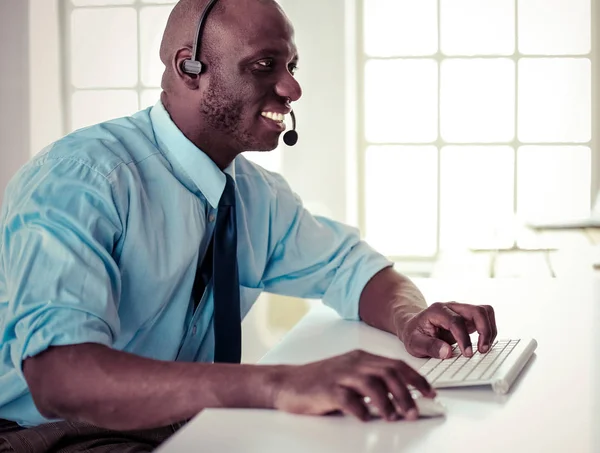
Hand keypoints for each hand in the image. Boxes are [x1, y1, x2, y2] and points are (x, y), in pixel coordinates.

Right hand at [272, 349, 435, 421]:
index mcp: (361, 358)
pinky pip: (348, 399)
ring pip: (372, 384)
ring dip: (387, 403)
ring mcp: (339, 374)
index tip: (430, 394)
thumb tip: (403, 399)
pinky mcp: (326, 389)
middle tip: (414, 412)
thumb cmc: (320, 382)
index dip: (417, 379)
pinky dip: (360, 410)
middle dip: (406, 394)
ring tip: (393, 417)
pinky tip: (366, 418)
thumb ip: (373, 382)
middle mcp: (353, 363)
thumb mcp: (350, 376)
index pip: (396, 364)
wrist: (287, 382)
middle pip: (388, 373)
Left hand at [401, 302, 496, 358]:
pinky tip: (483, 344)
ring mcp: (461, 310)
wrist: (413, 325)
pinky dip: (489, 330)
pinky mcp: (467, 317)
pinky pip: (485, 319)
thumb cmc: (414, 333)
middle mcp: (452, 307)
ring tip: (484, 348)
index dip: (464, 338)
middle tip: (482, 350)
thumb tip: (447, 352)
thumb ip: (429, 347)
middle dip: (485, 331)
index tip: (467, 354)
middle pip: (477, 311)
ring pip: (484, 312)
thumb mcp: (414, 343)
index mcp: (437, 311)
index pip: (456, 321)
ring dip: (490, 329)